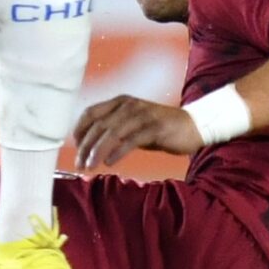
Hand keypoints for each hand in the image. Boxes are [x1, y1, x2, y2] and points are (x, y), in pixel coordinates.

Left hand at [72, 95, 199, 169]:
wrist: (193, 125)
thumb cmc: (159, 128)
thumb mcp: (133, 124)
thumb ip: (114, 129)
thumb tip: (90, 145)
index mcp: (121, 102)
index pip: (90, 112)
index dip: (79, 130)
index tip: (75, 148)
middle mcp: (129, 106)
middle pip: (99, 125)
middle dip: (85, 146)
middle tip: (79, 164)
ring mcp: (142, 116)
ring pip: (112, 133)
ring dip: (98, 151)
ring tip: (90, 166)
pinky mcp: (155, 128)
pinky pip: (131, 140)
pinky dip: (117, 152)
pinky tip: (110, 162)